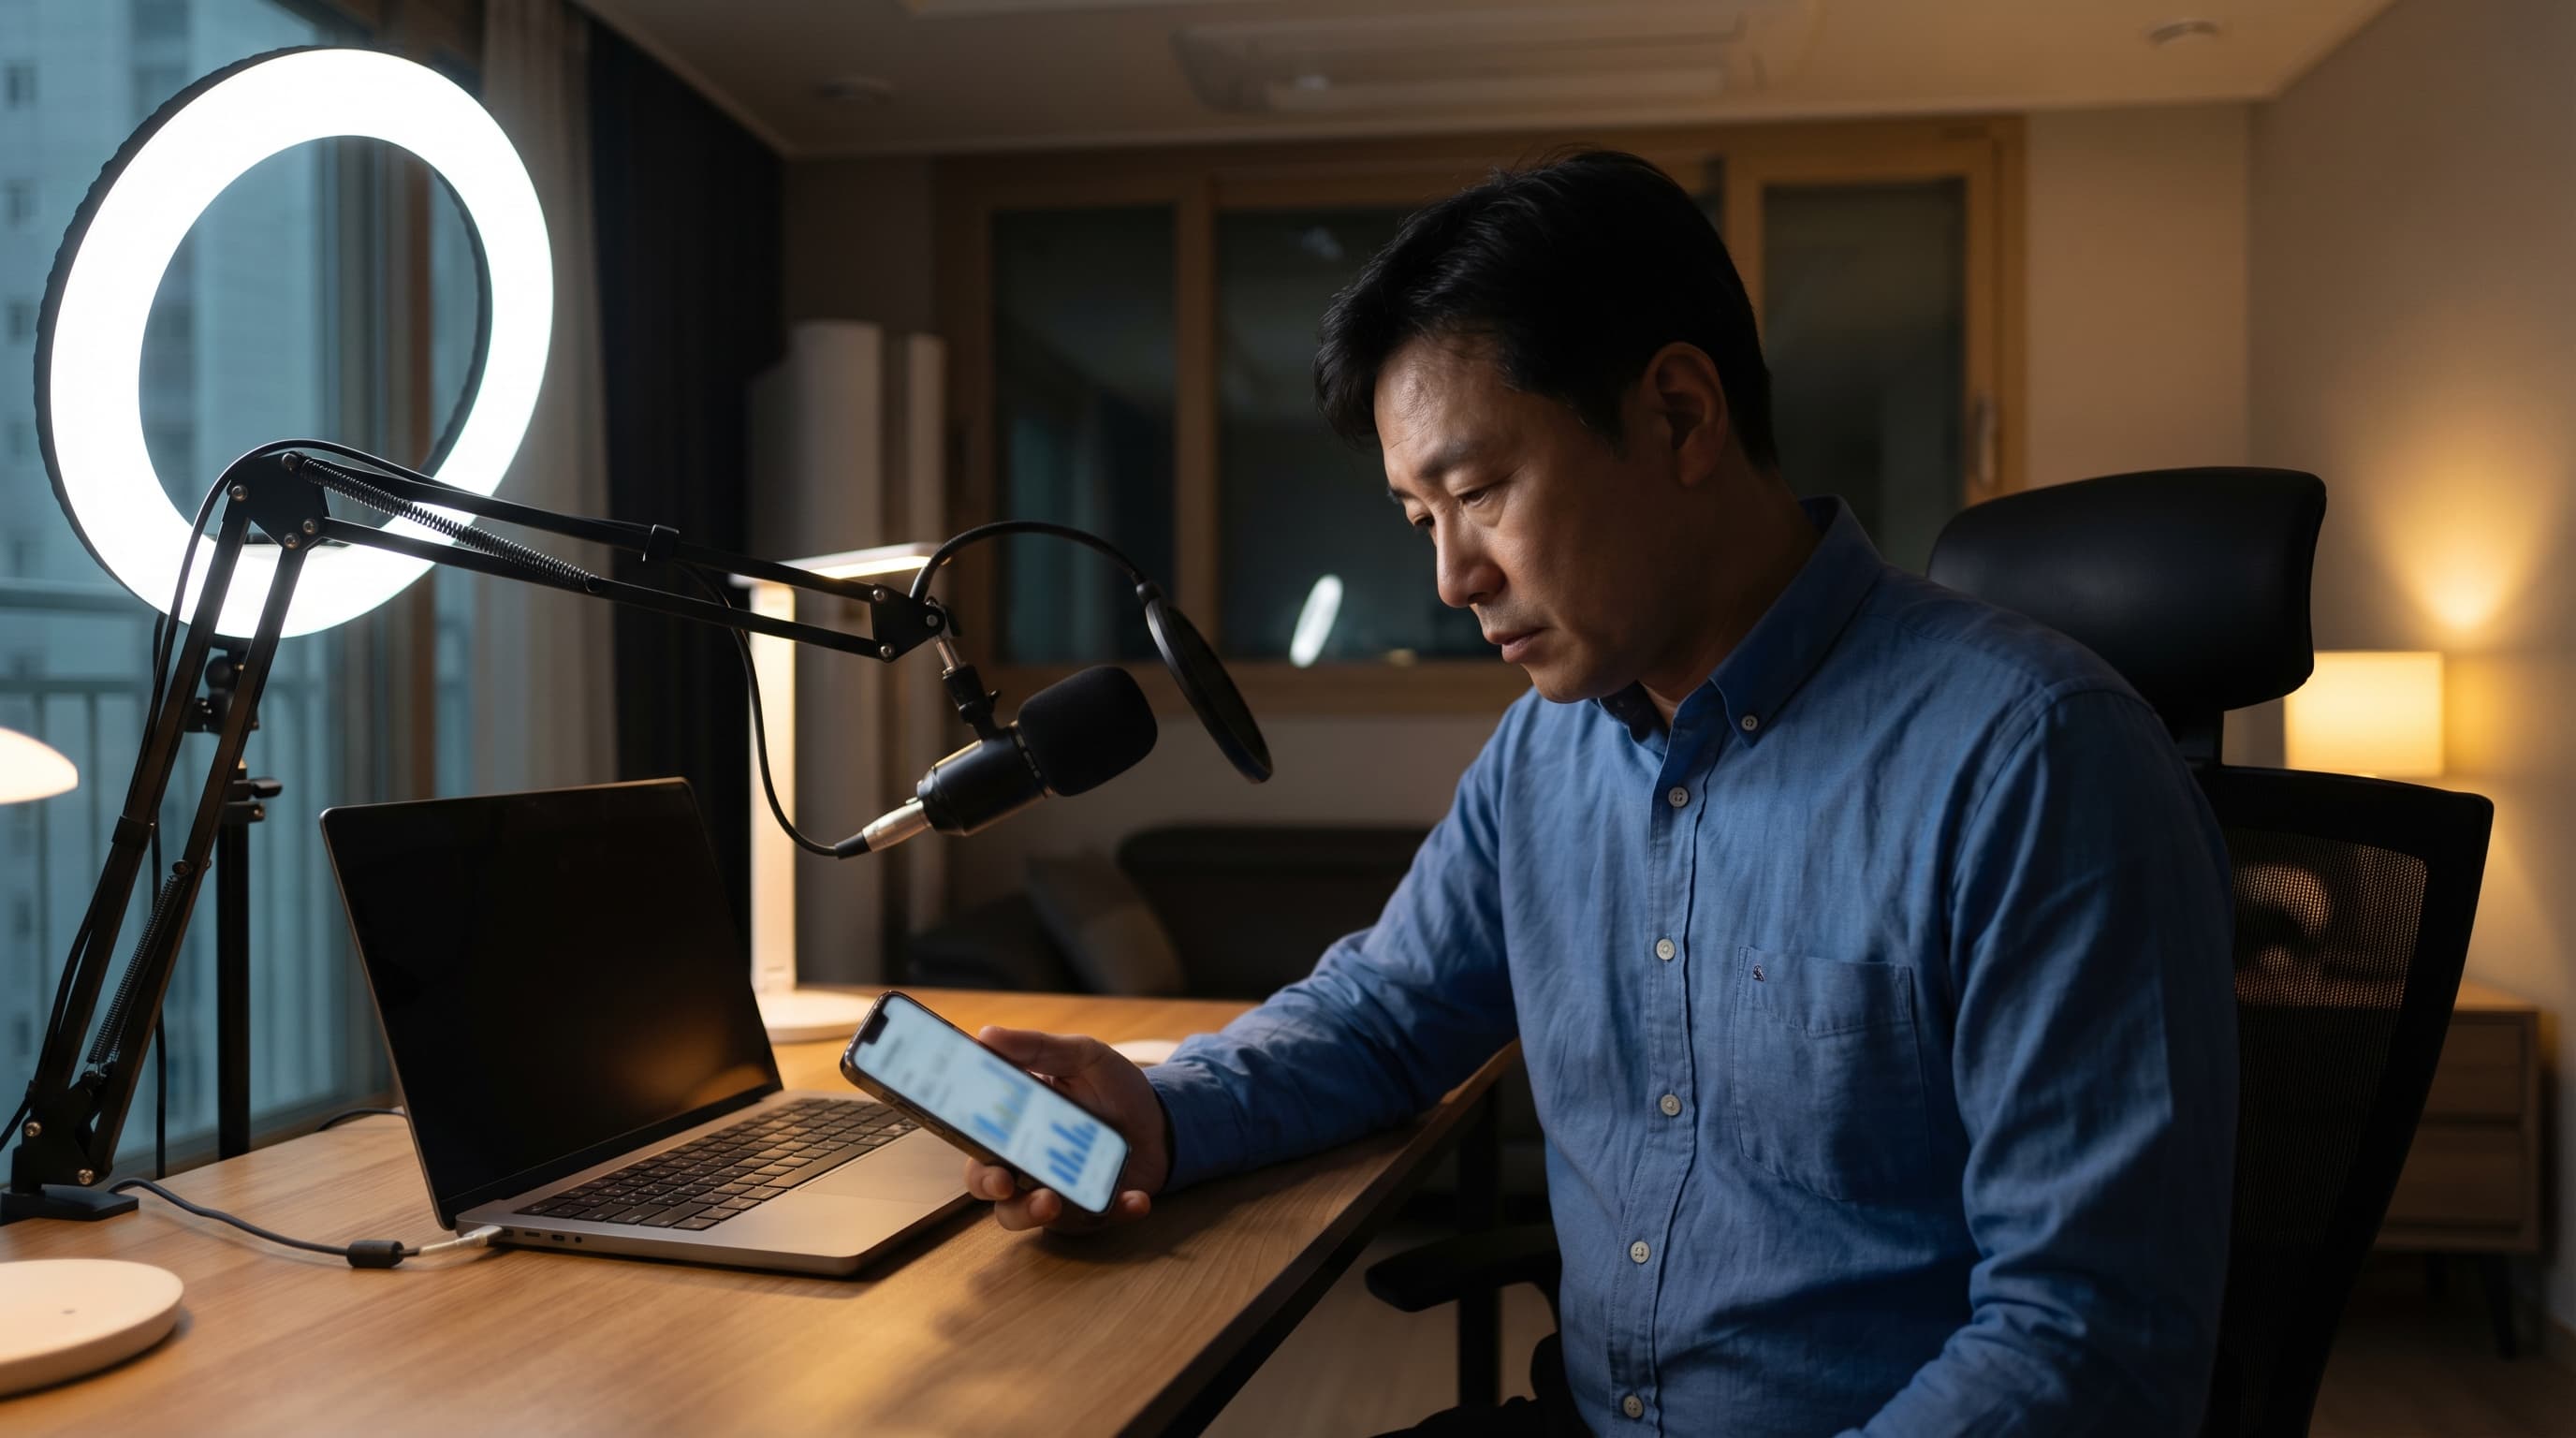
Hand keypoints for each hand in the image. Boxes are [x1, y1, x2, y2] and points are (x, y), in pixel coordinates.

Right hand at [964, 1026, 1169, 1232]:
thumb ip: (1039, 1047)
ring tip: (1054, 1201)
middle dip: (990, 1185)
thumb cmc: (1114, 1088)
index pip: (974, 1134)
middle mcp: (1025, 1160)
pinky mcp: (1087, 1211)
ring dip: (1033, 1212)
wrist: (1163, 1122)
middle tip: (1003, 1182)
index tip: (962, 1134)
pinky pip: (1089, 1222)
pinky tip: (1136, 1199)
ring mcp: (1053, 1188)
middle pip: (986, 1182)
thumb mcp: (1083, 1055)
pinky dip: (1113, 1212)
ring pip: (1024, 1214)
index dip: (961, 1137)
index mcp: (1016, 1122)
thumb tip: (986, 1034)